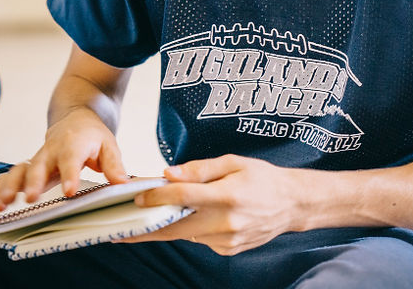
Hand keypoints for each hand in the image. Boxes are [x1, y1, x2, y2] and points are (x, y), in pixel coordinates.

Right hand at [0, 107, 127, 210]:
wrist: (76, 118)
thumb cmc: (92, 135)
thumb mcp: (109, 145)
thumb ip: (114, 165)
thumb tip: (122, 183)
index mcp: (73, 143)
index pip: (71, 159)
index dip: (70, 175)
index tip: (69, 192)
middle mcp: (52, 150)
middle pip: (39, 164)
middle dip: (33, 182)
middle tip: (31, 198)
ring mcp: (39, 158)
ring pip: (20, 169)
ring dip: (10, 185)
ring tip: (3, 204)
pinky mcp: (31, 167)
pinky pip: (14, 175)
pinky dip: (3, 187)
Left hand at [121, 154, 307, 255]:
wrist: (292, 204)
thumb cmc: (263, 178)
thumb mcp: (234, 162)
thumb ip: (200, 169)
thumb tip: (170, 173)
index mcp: (227, 196)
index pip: (182, 197)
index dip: (155, 197)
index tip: (136, 195)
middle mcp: (225, 222)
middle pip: (175, 227)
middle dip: (145, 227)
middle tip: (120, 228)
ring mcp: (227, 240)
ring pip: (186, 233)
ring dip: (168, 224)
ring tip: (150, 214)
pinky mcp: (228, 249)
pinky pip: (199, 238)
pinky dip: (191, 228)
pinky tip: (193, 217)